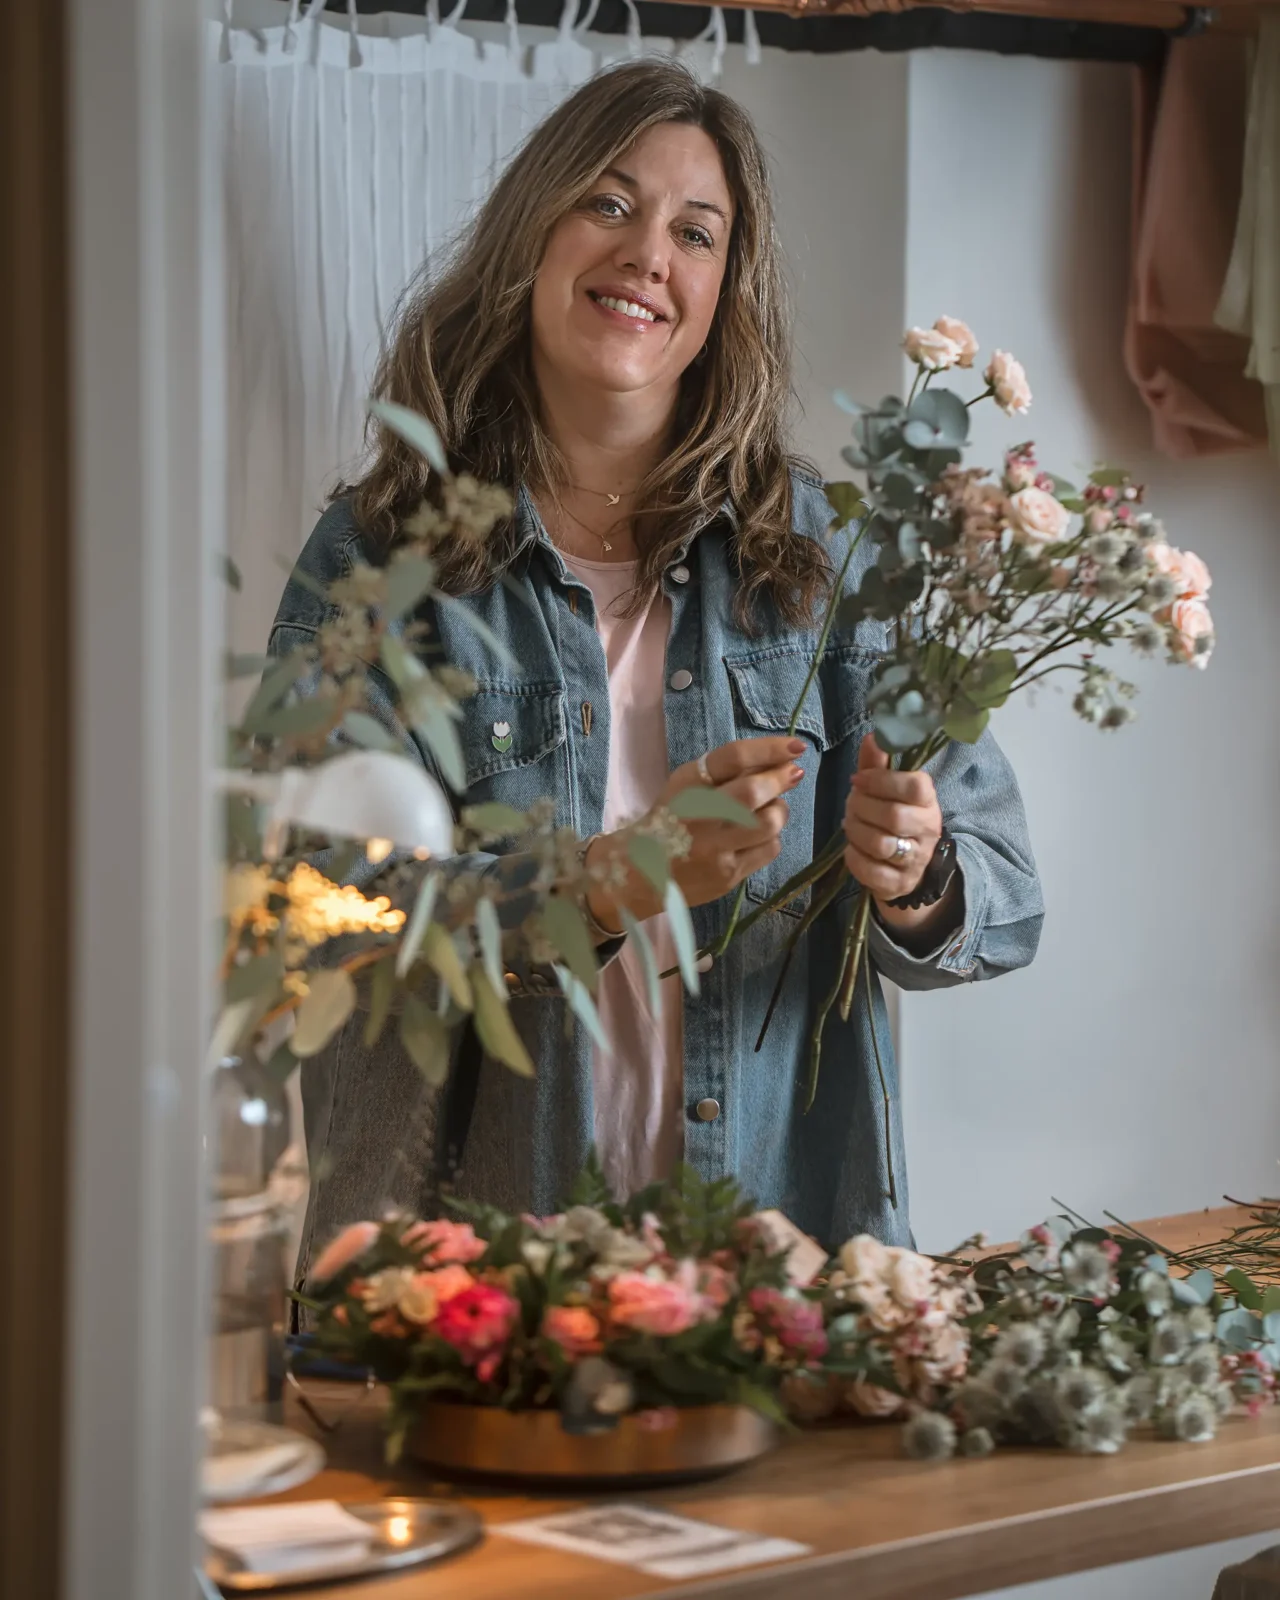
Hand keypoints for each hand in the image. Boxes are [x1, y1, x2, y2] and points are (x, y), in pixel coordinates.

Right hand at [587, 736, 806, 929]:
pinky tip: (754, 838)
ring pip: (769, 822)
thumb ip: (726, 773)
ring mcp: (714, 849)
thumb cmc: (670, 820)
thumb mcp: (686, 786)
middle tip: (791, 775)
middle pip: (755, 791)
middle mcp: (699, 815)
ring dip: (778, 812)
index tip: (796, 747)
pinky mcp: (727, 875)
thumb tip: (778, 762)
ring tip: (768, 811)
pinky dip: (770, 839)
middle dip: (781, 780)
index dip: (769, 750)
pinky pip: (769, 849)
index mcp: (688, 785)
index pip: (733, 758)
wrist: (639, 872)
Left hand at [843, 733, 941, 907]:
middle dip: (862, 807)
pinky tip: (852, 848)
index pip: (913, 785)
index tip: (858, 780)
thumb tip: (873, 736)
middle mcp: (928, 830)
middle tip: (851, 804)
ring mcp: (916, 859)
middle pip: (893, 816)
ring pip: (881, 844)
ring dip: (856, 831)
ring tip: (850, 824)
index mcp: (928, 800)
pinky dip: (854, 857)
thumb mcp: (888, 789)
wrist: (908, 866)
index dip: (881, 780)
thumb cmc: (894, 818)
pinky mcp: (899, 883)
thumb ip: (877, 764)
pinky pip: (871, 870)